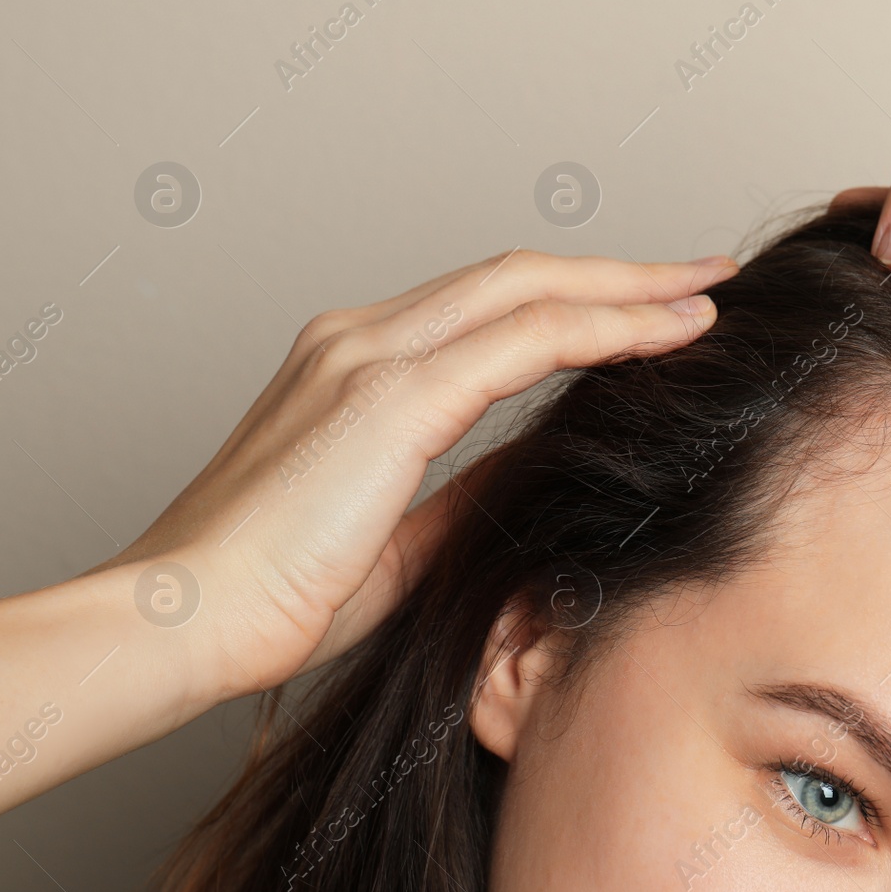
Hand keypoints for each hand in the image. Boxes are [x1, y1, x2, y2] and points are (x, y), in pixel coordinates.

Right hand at [89, 250, 736, 698]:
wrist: (185, 621)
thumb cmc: (273, 594)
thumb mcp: (403, 535)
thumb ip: (472, 489)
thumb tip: (544, 465)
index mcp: (354, 364)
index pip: (490, 307)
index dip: (578, 300)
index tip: (650, 310)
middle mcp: (361, 338)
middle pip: (519, 275)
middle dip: (620, 270)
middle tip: (701, 272)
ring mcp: (370, 354)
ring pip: (530, 288)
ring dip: (628, 285)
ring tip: (704, 291)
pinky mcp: (389, 393)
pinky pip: (526, 338)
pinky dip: (606, 326)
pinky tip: (668, 331)